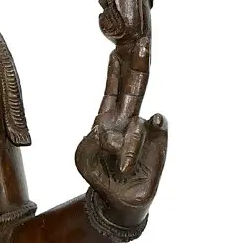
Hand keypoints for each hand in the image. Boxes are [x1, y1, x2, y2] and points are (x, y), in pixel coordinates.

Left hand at [75, 36, 167, 230]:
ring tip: (124, 168)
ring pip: (138, 123)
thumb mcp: (84, 158)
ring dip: (129, 147)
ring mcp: (145, 133)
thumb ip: (91, 141)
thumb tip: (108, 129)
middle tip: (142, 42)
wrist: (117, 201)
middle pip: (135, 88)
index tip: (116, 47)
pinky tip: (156, 122)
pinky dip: (153, 131)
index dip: (115, 71)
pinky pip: (156, 132)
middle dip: (138, 65)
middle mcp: (128, 121)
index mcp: (109, 119)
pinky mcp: (158, 146)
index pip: (113, 90)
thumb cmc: (99, 175)